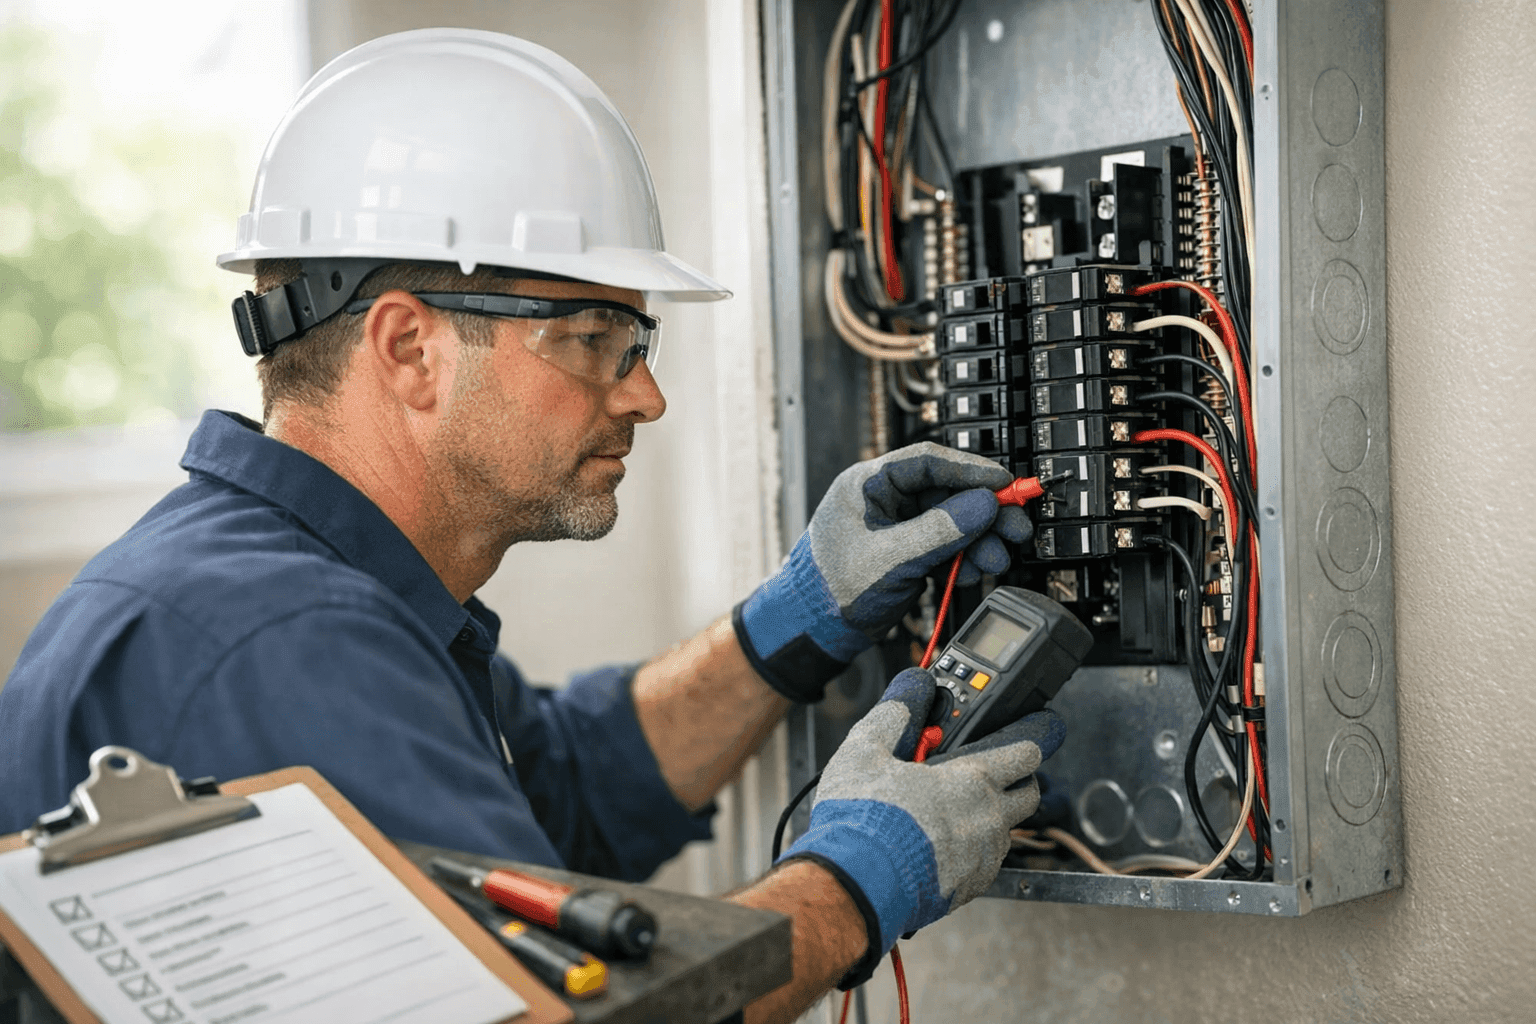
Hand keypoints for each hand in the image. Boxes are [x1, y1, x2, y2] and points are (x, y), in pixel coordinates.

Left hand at [733, 442, 1031, 701]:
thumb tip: (983, 505)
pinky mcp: (905, 552)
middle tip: (1015, 527)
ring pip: (951, 522)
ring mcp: (896, 527)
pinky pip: (944, 546)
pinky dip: (963, 558)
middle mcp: (884, 500)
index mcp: (869, 484)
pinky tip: (976, 571)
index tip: (1004, 483)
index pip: (928, 462)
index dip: (971, 470)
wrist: (813, 628)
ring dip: (978, 540)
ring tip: (997, 559)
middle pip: (947, 493)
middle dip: (984, 512)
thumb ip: (939, 530)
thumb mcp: (891, 558)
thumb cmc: (831, 588)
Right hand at [779, 668, 1063, 984]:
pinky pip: (983, 863)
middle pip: (1029, 795)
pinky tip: (935, 844)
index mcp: (972, 781)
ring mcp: (983, 858)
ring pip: (1004, 831)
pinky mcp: (969, 889)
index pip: (1026, 754)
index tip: (1022, 740)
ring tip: (947, 811)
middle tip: (982, 775)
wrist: (855, 885)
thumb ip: (894, 715)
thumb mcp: (866, 750)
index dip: (1027, 742)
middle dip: (1015, 781)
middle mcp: (988, 820)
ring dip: (987, 818)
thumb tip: (911, 688)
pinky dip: (969, 850)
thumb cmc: (862, 820)